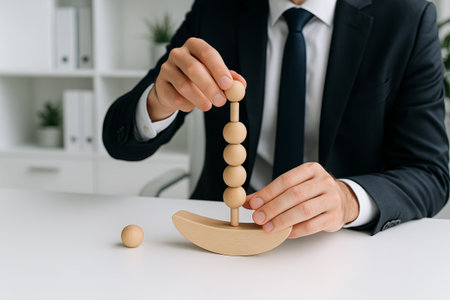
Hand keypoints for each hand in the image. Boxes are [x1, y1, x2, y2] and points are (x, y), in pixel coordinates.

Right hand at [147, 37, 245, 120]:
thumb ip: (229, 78)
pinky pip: (175, 98)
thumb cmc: (197, 78)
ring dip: (199, 99)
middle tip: (221, 101)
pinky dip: (187, 105)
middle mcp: (178, 53)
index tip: (228, 85)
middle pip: (193, 68)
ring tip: (208, 106)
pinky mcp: (160, 85)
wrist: (173, 88)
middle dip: (209, 87)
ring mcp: (166, 68)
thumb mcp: (214, 74)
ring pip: (184, 85)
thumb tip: (242, 85)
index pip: (207, 53)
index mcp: (194, 46)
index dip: (218, 69)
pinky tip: (191, 105)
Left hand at [244, 162, 358, 237]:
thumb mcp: (295, 185)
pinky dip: (296, 231)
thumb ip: (272, 193)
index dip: (268, 193)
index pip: (285, 180)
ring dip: (282, 220)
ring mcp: (332, 199)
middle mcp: (324, 182)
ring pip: (304, 210)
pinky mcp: (335, 216)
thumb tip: (247, 202)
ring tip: (268, 227)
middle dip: (273, 208)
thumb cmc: (312, 192)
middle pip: (294, 195)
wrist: (342, 200)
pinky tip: (284, 233)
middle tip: (258, 218)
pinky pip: (312, 225)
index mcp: (311, 169)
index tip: (253, 204)